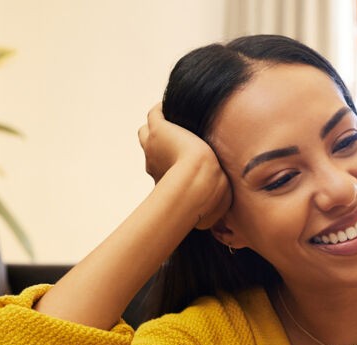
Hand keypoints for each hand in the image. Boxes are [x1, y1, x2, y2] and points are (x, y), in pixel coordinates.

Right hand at [137, 103, 230, 229]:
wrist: (199, 182)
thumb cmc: (206, 198)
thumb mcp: (208, 210)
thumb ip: (208, 213)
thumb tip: (206, 226)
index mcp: (162, 175)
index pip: (157, 163)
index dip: (164, 160)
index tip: (175, 159)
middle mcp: (153, 160)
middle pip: (149, 146)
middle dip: (157, 143)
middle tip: (172, 139)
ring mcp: (154, 144)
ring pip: (148, 131)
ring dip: (158, 126)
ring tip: (171, 120)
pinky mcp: (159, 129)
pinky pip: (155, 113)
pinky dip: (161, 109)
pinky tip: (168, 106)